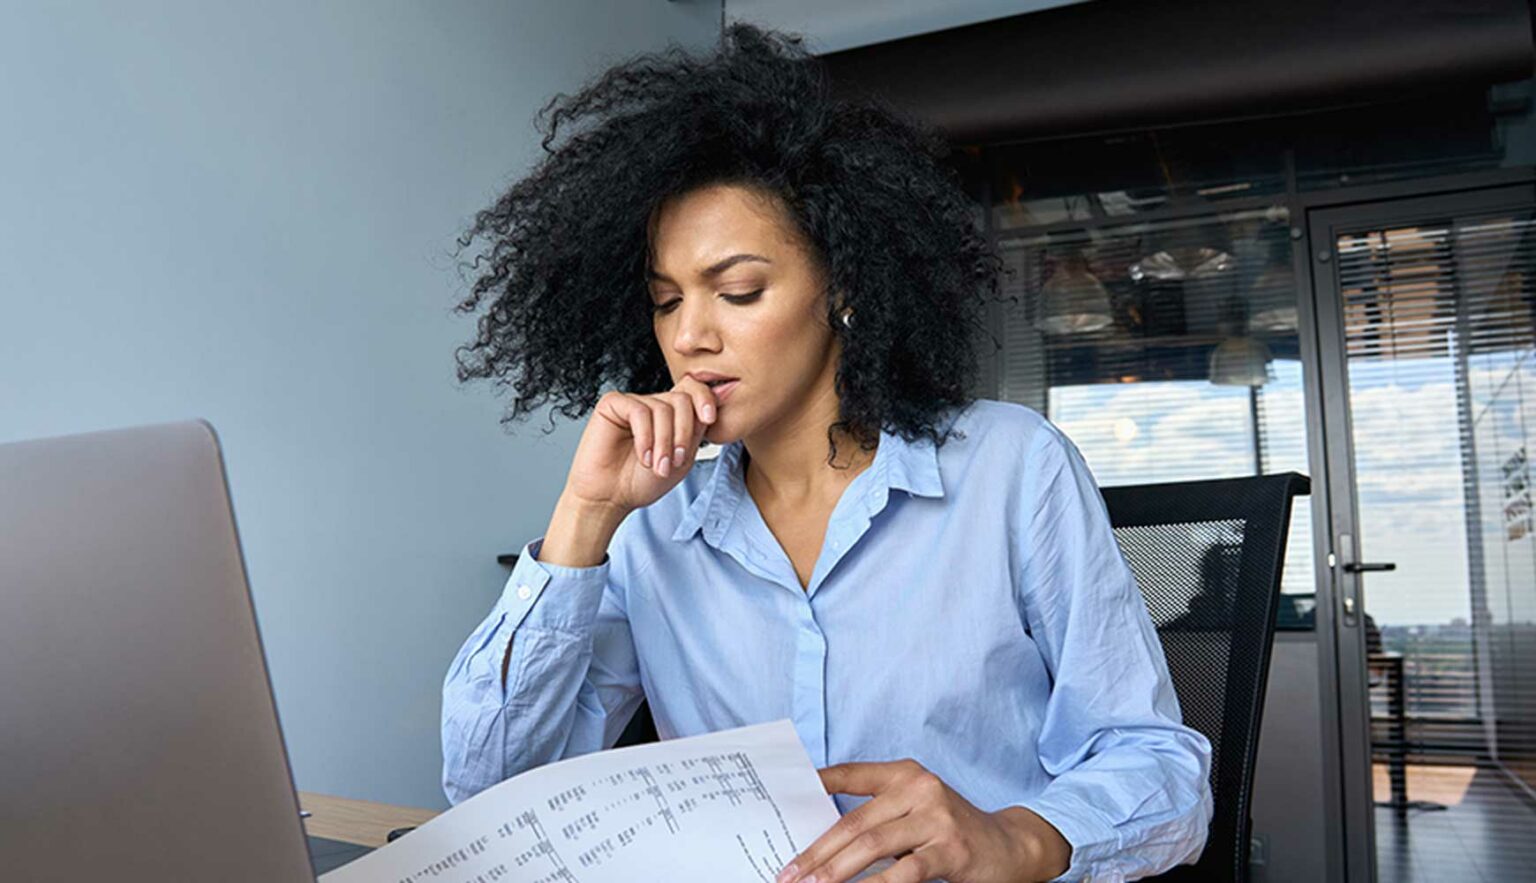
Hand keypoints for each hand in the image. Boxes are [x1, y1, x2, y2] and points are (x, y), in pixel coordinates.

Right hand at [561, 377, 720, 514]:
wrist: (610, 498)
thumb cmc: (642, 482)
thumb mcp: (682, 458)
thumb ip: (697, 430)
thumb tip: (718, 399)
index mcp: (671, 415)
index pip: (693, 390)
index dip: (705, 398)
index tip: (709, 419)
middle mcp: (652, 405)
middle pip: (682, 399)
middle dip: (683, 432)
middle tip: (676, 461)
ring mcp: (633, 403)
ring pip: (662, 408)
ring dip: (664, 442)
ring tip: (657, 466)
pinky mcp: (612, 404)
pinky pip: (639, 411)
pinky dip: (645, 437)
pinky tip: (643, 456)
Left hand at [776, 760, 1072, 882]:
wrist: (1007, 846)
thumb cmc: (949, 831)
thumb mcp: (914, 810)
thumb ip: (878, 814)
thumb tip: (822, 841)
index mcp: (904, 773)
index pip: (848, 774)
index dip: (813, 786)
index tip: (779, 804)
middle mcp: (919, 788)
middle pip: (854, 822)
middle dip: (816, 852)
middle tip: (789, 873)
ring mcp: (936, 817)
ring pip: (872, 846)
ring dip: (835, 872)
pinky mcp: (950, 849)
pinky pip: (904, 871)